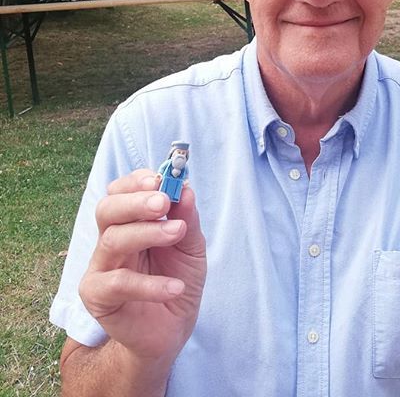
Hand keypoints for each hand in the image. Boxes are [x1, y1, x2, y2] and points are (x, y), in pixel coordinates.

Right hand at [79, 169, 206, 363]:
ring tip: (177, 234)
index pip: (121, 191)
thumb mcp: (192, 247)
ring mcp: (101, 267)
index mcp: (131, 222)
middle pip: (107, 209)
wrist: (172, 330)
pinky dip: (150, 284)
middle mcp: (111, 239)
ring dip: (147, 233)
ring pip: (112, 240)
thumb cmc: (177, 279)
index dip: (137, 182)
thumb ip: (188, 219)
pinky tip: (175, 287)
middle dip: (135, 201)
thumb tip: (186, 189)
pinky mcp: (97, 296)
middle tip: (163, 202)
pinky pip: (118, 284)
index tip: (160, 179)